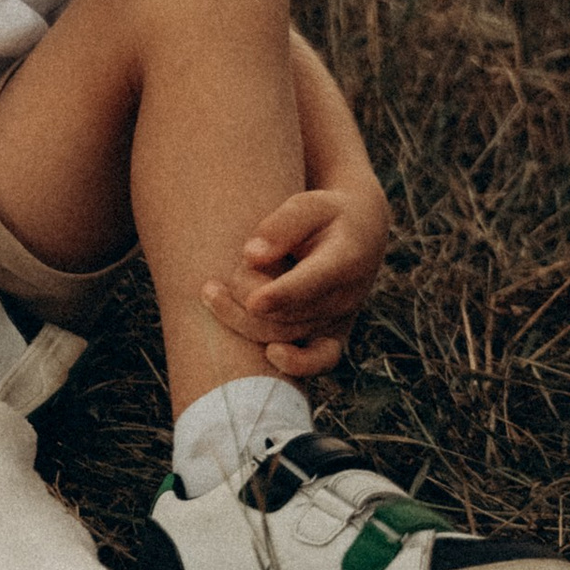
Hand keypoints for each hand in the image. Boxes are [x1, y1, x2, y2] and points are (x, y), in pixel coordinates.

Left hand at [198, 182, 389, 380]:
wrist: (359, 236)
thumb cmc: (324, 215)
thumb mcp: (308, 205)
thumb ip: (282, 225)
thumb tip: (251, 256)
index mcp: (344, 259)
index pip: (313, 280)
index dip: (284, 294)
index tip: (255, 302)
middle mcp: (344, 297)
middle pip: (286, 312)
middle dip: (244, 295)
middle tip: (210, 284)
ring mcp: (337, 320)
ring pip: (285, 334)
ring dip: (241, 319)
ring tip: (210, 293)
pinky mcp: (331, 335)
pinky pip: (317, 361)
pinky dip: (295, 364)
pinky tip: (270, 355)